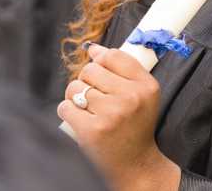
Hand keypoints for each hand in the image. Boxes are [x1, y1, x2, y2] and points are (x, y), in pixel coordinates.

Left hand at [59, 44, 180, 190]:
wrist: (134, 163)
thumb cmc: (135, 125)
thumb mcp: (142, 95)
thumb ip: (122, 69)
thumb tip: (94, 49)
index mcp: (146, 86)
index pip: (114, 56)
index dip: (100, 60)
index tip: (99, 71)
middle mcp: (131, 98)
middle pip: (91, 70)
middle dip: (87, 81)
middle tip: (95, 96)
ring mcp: (111, 114)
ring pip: (75, 87)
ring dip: (75, 97)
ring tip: (87, 108)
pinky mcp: (92, 130)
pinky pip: (65, 107)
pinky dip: (68, 112)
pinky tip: (80, 119)